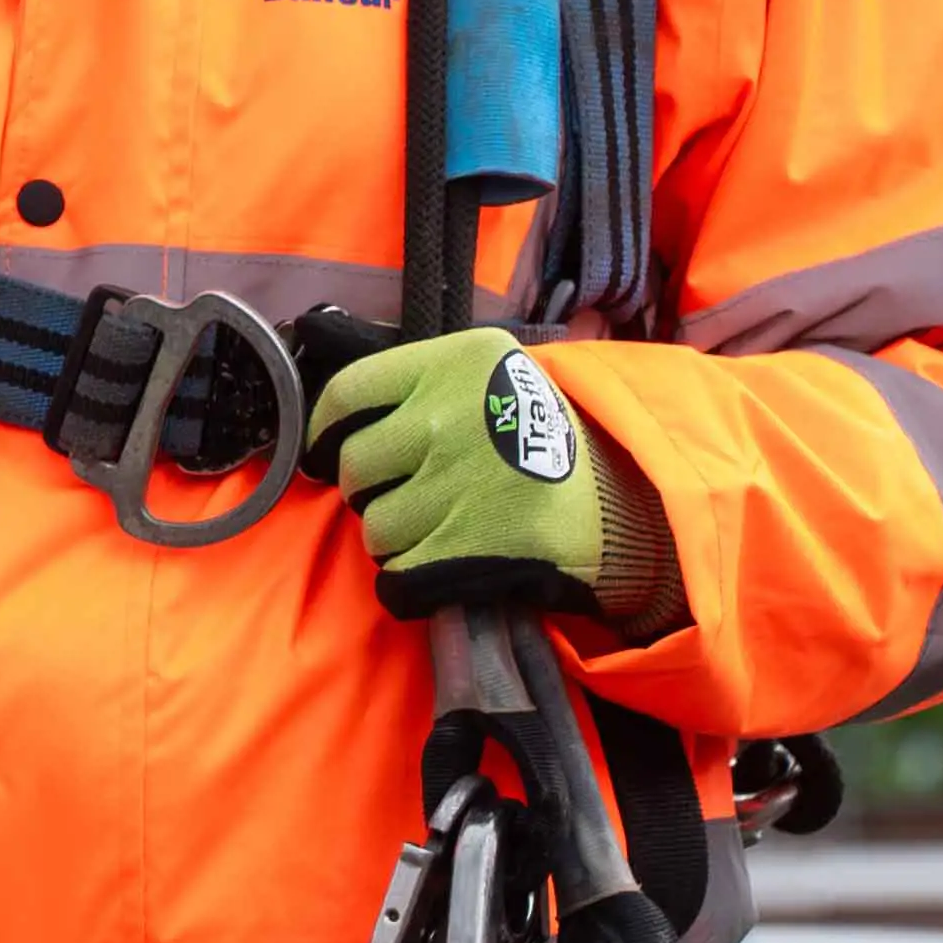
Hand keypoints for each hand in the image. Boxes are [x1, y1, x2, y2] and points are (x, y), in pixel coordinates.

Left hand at [309, 331, 670, 623]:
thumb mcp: (489, 372)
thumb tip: (323, 371)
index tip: (323, 450)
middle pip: (354, 466)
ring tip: (434, 527)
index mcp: (452, 364)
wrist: (620, 501)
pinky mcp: (471, 545)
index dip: (323, 429)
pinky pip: (400, 573)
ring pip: (375, 527)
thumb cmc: (539, 437)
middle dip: (367, 489)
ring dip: (392, 538)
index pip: (348, 393)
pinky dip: (409, 578)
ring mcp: (458, 484)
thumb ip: (418, 378)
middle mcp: (447, 419)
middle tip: (399, 493)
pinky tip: (439, 562)